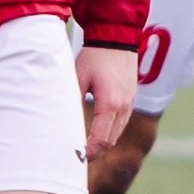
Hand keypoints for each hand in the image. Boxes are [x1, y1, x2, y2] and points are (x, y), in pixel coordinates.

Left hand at [74, 44, 137, 161]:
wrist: (116, 38)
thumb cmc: (94, 56)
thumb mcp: (77, 78)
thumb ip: (71, 102)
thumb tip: (62, 124)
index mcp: (110, 104)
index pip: (101, 140)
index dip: (88, 152)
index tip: (75, 156)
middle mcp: (123, 107)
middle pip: (110, 142)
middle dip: (95, 151)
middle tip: (77, 155)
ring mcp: (130, 103)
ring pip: (117, 134)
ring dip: (103, 142)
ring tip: (85, 144)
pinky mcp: (131, 99)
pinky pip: (121, 122)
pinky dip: (110, 131)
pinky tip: (97, 128)